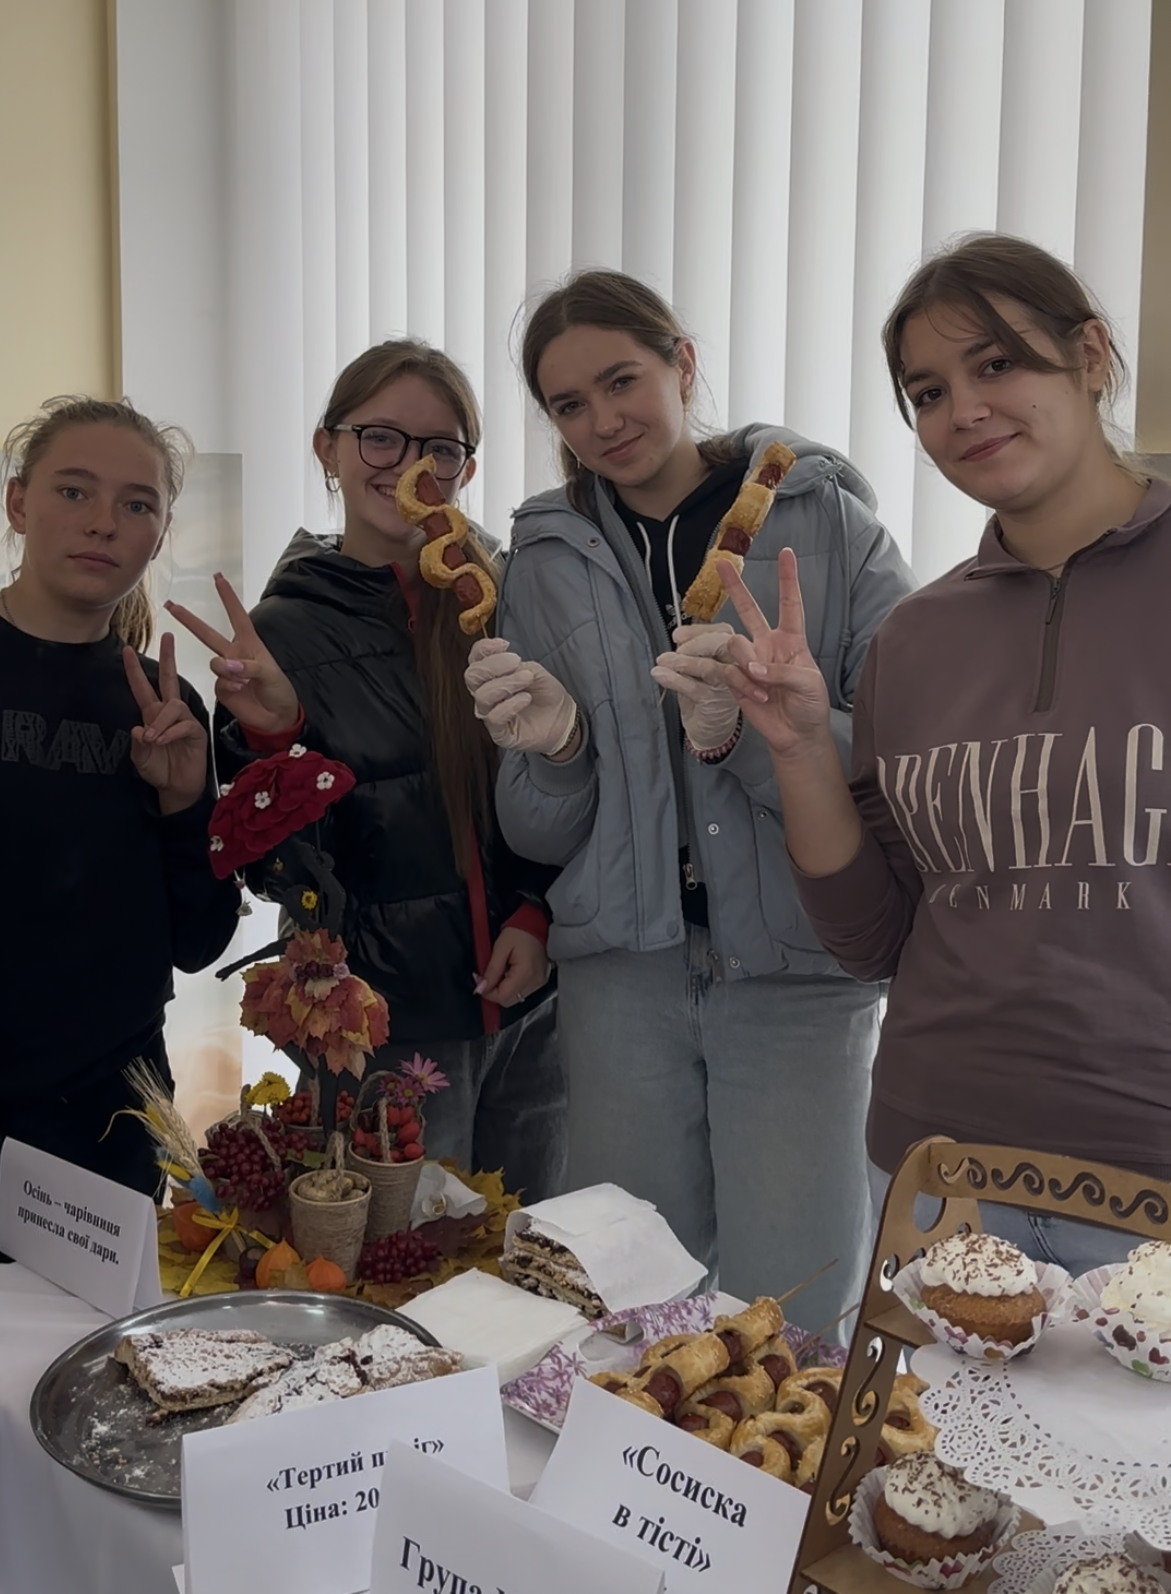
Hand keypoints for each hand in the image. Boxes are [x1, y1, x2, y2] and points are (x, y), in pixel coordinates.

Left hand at [123, 634, 209, 814]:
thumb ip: (138, 744)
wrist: (176, 788)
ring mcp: (184, 721)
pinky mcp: (196, 732)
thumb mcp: (140, 758)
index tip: (126, 650)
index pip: (142, 687)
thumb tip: (140, 728)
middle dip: (168, 658)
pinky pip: (184, 724)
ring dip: (161, 720)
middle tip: (168, 636)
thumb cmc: (158, 770)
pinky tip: (164, 741)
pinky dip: (172, 732)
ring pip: (173, 705)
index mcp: (152, 715)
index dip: (134, 670)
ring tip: (154, 738)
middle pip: (169, 679)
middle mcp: (169, 713)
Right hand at [164, 573, 300, 734]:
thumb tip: (227, 663)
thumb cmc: (278, 690)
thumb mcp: (271, 675)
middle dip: (189, 619)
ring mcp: (226, 672)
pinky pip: (218, 682)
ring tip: (244, 681)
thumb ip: (249, 666)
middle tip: (170, 604)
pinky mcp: (221, 688)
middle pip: (208, 633)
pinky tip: (240, 691)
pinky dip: (229, 686)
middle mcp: (235, 654)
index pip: (237, 616)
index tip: (218, 577)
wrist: (276, 717)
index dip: (228, 597)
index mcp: (250, 644)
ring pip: (214, 662)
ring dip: (226, 670)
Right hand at [464, 637, 577, 756]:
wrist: (562, 718)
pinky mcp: (499, 733)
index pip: (475, 659)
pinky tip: (525, 698)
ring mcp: (490, 714)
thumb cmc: (545, 693)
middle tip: (516, 661)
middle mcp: (485, 694)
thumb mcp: (533, 670)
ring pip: (483, 696)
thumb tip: (506, 662)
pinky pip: (494, 718)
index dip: (483, 649)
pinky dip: (509, 705)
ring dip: (506, 683)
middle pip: (472, 677)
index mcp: (490, 676)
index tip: (503, 644)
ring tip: (527, 679)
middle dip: (493, 665)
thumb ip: (516, 666)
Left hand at [474, 927, 549, 1007]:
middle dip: (493, 992)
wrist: (535, 924)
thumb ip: (491, 970)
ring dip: (502, 990)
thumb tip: (480, 989)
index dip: (486, 992)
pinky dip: (511, 987)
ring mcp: (539, 984)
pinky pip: (522, 993)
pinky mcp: (540, 982)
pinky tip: (509, 973)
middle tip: (486, 976)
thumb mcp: (500, 948)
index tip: (479, 978)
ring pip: (514, 999)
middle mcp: (534, 983)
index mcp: (525, 974)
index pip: (502, 996)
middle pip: (508, 1001)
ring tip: (500, 972)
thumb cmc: (518, 932)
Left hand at [650, 622, 740, 750]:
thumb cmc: (706, 695)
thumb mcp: (698, 668)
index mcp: (736, 654)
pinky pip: (694, 688)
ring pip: (708, 667)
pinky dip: (674, 679)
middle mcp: (738, 668)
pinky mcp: (715, 703)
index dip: (699, 630)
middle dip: (695, 643)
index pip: (722, 632)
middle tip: (677, 649)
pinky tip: (660, 675)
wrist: (711, 729)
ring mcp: (729, 687)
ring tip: (663, 661)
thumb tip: (678, 636)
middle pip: (723, 645)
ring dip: (681, 662)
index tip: (678, 635)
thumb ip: (692, 651)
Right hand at [718, 550, 832, 760]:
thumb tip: (753, 667)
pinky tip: (758, 699)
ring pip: (736, 645)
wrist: (796, 735)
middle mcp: (768, 644)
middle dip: (735, 587)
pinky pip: (730, 673)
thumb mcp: (809, 683)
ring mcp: (750, 661)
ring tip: (764, 689)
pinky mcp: (737, 680)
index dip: (788, 579)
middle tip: (721, 563)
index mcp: (792, 639)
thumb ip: (782, 670)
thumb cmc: (810, 705)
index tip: (786, 553)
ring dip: (748, 667)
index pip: (790, 604)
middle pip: (750, 609)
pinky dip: (744, 687)